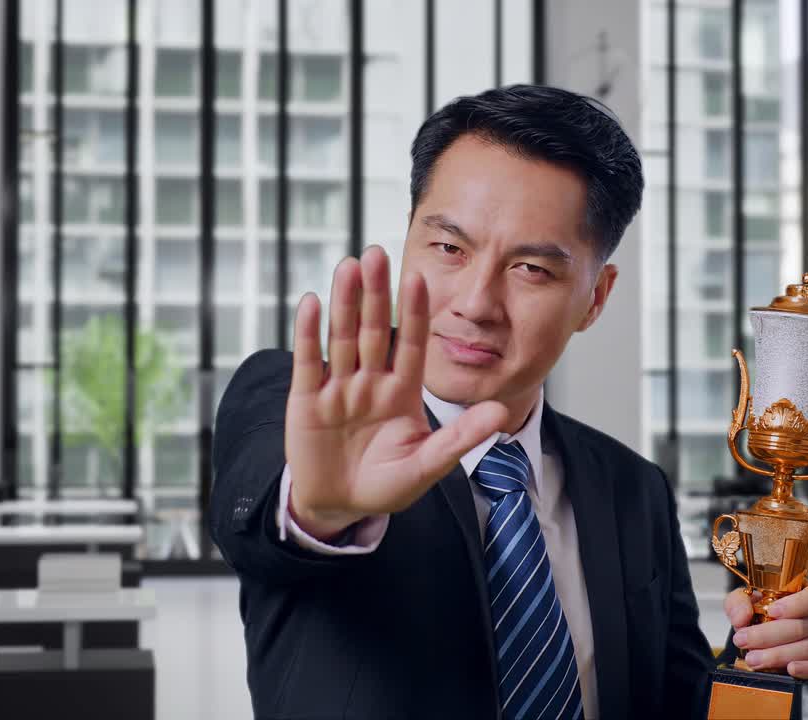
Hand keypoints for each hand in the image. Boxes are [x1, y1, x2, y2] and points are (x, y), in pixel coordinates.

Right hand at [284, 245, 508, 539]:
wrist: (340, 506)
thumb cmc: (385, 486)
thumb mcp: (426, 465)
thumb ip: (460, 438)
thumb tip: (501, 413)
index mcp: (401, 391)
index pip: (410, 344)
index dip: (414, 313)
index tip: (420, 278)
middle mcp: (370, 381)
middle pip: (372, 330)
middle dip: (375, 293)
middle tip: (378, 252)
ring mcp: (338, 388)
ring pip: (342, 338)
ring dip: (344, 302)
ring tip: (349, 266)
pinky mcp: (307, 400)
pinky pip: (309, 362)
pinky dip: (309, 333)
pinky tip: (312, 303)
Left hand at [724, 585, 807, 682]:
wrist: (771, 645)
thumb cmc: (764, 618)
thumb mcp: (747, 603)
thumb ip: (739, 602)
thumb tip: (741, 618)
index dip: (796, 604)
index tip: (772, 612)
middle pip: (801, 626)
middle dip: (768, 635)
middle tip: (743, 640)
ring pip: (806, 648)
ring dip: (776, 654)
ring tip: (752, 659)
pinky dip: (805, 669)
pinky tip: (790, 669)